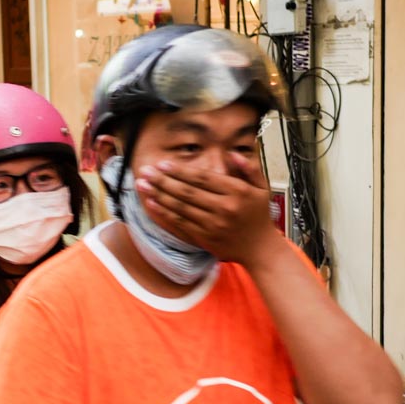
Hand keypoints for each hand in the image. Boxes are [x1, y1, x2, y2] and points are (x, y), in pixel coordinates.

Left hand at [134, 154, 278, 265]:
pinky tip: (151, 203)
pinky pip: (180, 223)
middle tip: (145, 171)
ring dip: (159, 195)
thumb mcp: (262, 188)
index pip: (203, 178)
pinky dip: (164, 213)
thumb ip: (249, 168)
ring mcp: (213, 224)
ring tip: (142, 184)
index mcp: (237, 192)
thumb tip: (231, 154)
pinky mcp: (205, 237)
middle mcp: (224, 208)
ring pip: (181, 207)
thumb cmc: (259, 216)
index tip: (163, 164)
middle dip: (163, 180)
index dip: (181, 171)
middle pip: (187, 191)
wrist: (260, 249)